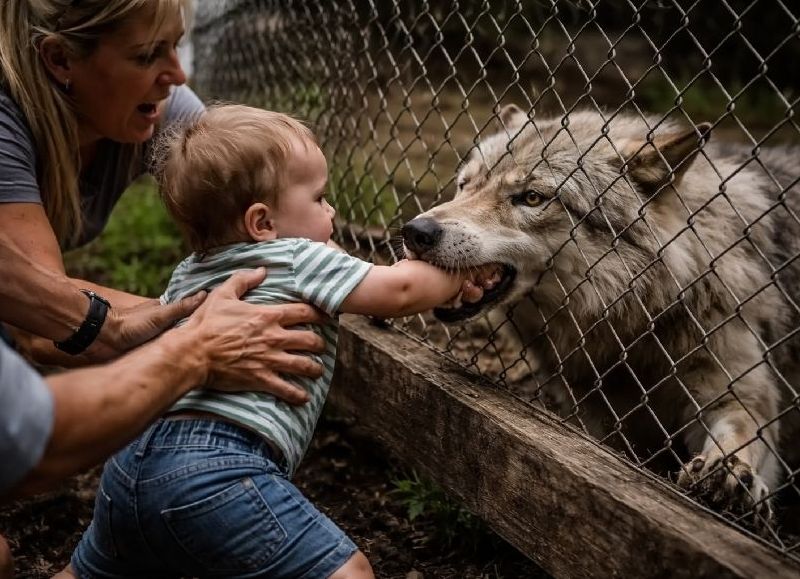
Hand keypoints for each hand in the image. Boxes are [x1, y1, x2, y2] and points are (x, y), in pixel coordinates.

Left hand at [93, 293, 207, 359]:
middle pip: (183, 329)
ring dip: (184, 349)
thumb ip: (182, 307)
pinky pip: (166, 355)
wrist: (104, 340)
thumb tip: (205, 293)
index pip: (188, 313)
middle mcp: (161, 324)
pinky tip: (186, 365)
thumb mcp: (160, 314)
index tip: (218, 321)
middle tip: (215, 343)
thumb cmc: (131, 323)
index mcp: (165, 312)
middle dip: (195, 335)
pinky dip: (174, 358)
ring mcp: (155, 339)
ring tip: (205, 357)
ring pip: (175, 343)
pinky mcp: (148, 353)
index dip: (202, 317)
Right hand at [180, 268, 326, 404]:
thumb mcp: (223, 294)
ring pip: (304, 365)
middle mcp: (274, 338)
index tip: (326, 318)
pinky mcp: (261, 379)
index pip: (304, 313)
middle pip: (311, 340)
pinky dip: (298, 395)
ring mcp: (269, 360)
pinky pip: (286, 389)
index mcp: (268, 316)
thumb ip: (243, 280)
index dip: (319, 314)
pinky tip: (305, 398)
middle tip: (321, 347)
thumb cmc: (206, 323)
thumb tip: (262, 270)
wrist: (192, 353)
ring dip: (315, 369)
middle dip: (320, 344)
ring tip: (318, 371)